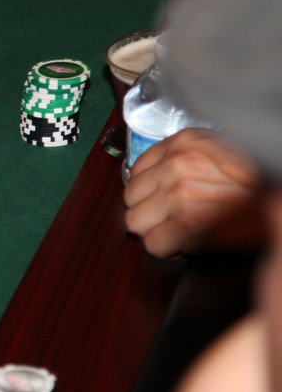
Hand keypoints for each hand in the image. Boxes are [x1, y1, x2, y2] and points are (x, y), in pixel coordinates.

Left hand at [124, 128, 264, 257]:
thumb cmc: (261, 178)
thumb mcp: (222, 149)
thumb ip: (188, 156)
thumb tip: (157, 177)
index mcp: (184, 142)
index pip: (137, 170)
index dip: (150, 191)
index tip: (163, 200)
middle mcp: (177, 164)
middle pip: (131, 198)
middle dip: (150, 211)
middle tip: (174, 218)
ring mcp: (179, 194)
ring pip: (136, 223)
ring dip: (156, 231)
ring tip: (181, 230)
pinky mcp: (188, 224)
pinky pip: (154, 244)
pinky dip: (168, 249)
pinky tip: (187, 243)